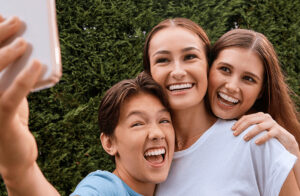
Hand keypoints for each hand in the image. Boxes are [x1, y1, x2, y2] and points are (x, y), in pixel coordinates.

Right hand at [0, 15, 41, 178]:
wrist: (15, 154)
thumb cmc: (12, 121)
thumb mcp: (11, 94)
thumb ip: (14, 75)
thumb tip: (29, 48)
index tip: (1, 15)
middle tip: (18, 21)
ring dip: (9, 53)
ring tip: (26, 41)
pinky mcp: (1, 120)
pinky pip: (12, 95)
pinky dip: (25, 78)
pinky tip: (38, 64)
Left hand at [232, 112, 298, 155]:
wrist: (285, 140)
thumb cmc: (268, 134)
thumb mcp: (259, 128)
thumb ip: (251, 126)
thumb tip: (235, 128)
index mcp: (260, 115)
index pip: (246, 117)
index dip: (238, 123)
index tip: (232, 129)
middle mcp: (266, 117)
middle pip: (250, 121)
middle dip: (241, 128)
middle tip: (235, 134)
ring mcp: (272, 123)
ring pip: (258, 127)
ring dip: (250, 133)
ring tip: (244, 139)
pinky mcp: (278, 131)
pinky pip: (269, 134)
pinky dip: (262, 138)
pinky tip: (256, 143)